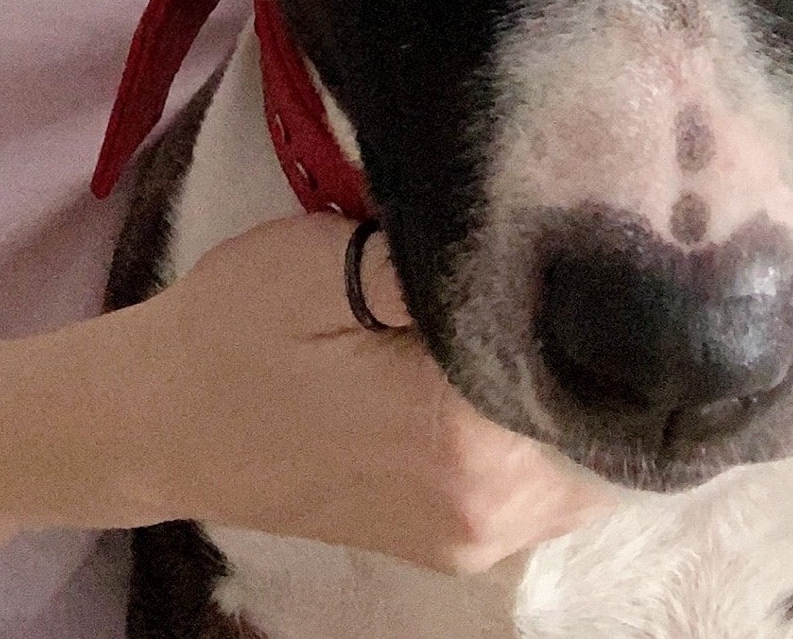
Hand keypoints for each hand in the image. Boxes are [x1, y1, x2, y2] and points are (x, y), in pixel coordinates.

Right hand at [111, 212, 615, 572]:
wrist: (156, 422)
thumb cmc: (234, 328)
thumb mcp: (328, 260)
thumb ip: (447, 271)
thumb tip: (550, 258)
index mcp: (460, 436)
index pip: (604, 380)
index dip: (629, 313)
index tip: (636, 250)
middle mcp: (484, 508)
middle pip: (616, 438)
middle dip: (626, 360)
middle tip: (621, 266)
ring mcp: (470, 538)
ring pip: (592, 475)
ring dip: (597, 401)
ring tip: (581, 309)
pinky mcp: (453, 542)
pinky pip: (551, 494)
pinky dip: (562, 436)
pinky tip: (540, 367)